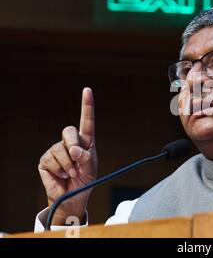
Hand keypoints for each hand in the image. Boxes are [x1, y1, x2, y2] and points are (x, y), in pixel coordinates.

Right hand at [38, 87, 97, 224]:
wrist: (72, 197)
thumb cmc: (84, 181)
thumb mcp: (91, 170)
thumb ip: (86, 158)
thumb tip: (74, 150)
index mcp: (86, 142)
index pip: (87, 121)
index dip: (86, 105)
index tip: (87, 90)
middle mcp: (71, 142)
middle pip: (68, 131)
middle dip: (73, 144)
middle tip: (78, 160)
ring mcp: (57, 150)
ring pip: (60, 149)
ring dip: (68, 165)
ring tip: (72, 174)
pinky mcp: (46, 159)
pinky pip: (51, 159)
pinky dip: (59, 169)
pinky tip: (62, 175)